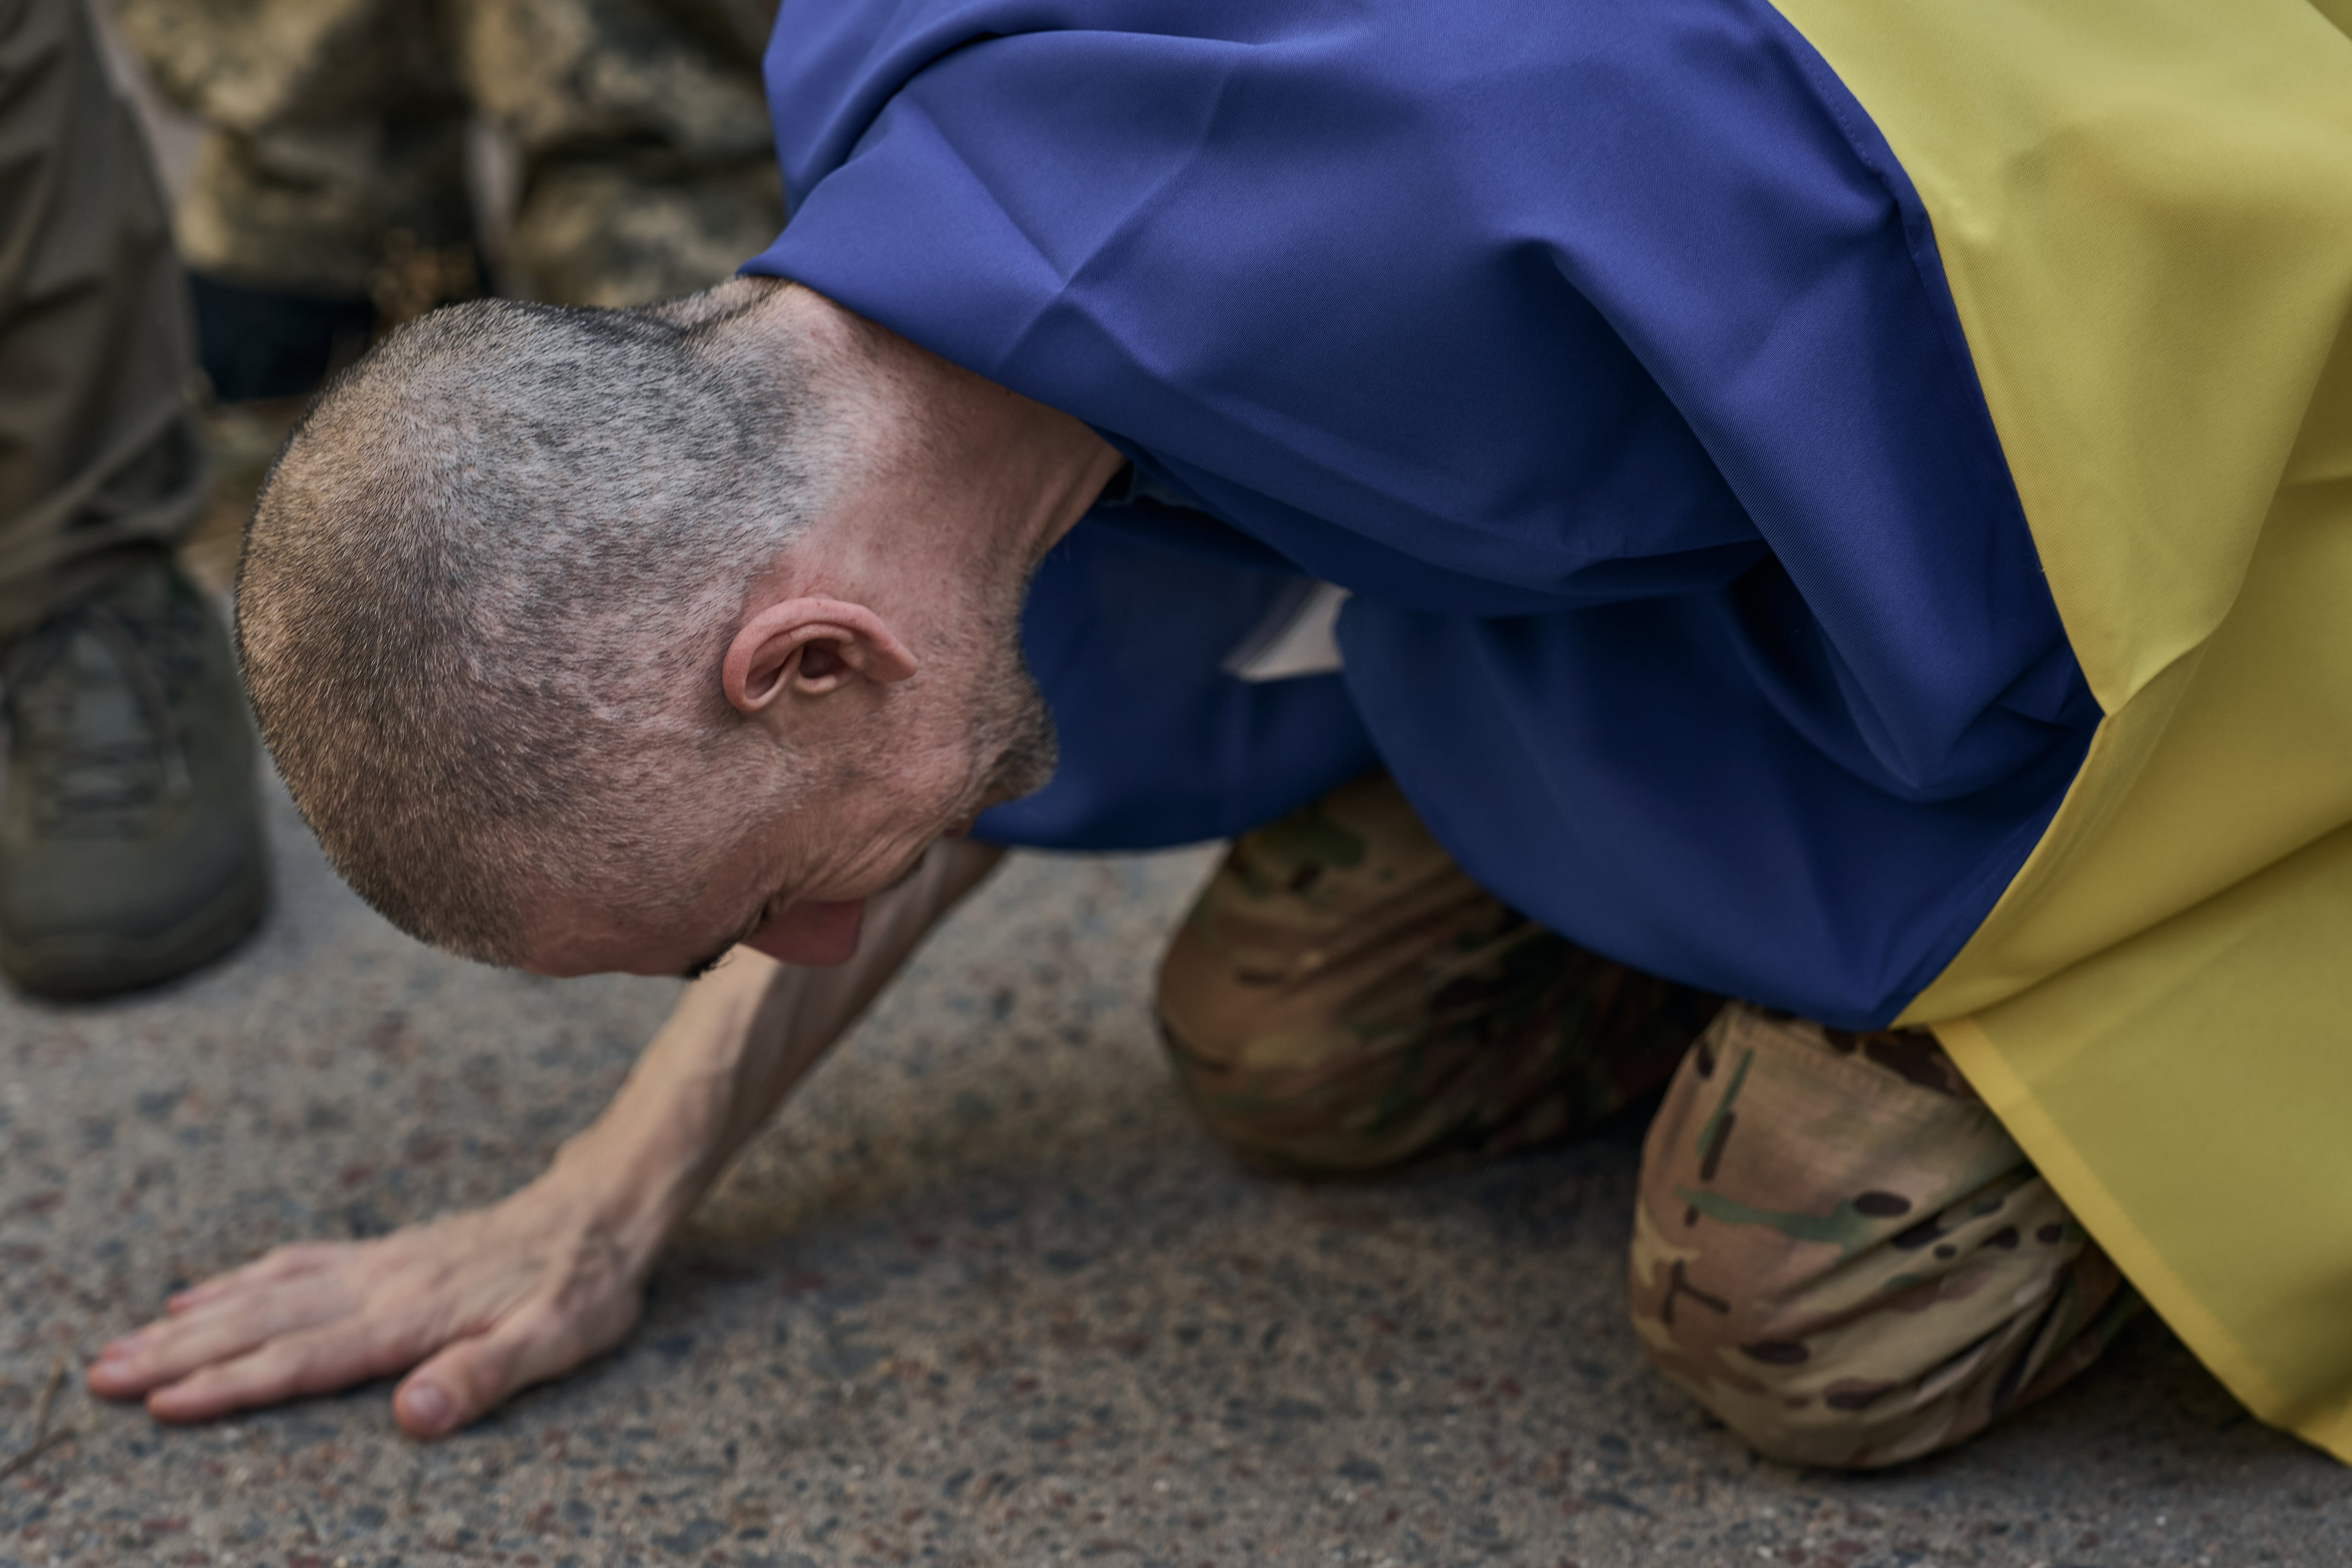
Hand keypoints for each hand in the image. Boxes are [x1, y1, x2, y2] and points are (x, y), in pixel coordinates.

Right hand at [86, 1173, 651, 1437]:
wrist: (602, 1209)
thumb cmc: (584, 1285)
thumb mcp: (557, 1339)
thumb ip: (485, 1375)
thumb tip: (411, 1412)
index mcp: (414, 1316)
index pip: (306, 1358)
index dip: (233, 1385)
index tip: (163, 1405)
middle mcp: (383, 1284)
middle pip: (264, 1323)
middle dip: (181, 1354)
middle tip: (104, 1377)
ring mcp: (379, 1264)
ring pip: (267, 1293)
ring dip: (194, 1321)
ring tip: (126, 1343)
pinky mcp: (386, 1254)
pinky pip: (297, 1266)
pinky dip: (240, 1281)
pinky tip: (200, 1295)